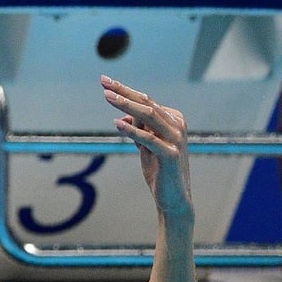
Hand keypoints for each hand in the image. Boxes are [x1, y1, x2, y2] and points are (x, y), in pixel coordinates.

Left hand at [101, 75, 191, 216]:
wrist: (173, 200)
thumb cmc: (160, 172)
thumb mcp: (146, 147)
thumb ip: (138, 131)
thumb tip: (122, 116)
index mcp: (173, 119)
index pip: (146, 101)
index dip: (125, 90)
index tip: (105, 81)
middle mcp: (177, 125)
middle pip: (146, 103)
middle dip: (123, 91)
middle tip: (104, 82)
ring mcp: (176, 139)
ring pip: (149, 116)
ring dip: (126, 105)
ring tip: (107, 97)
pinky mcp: (171, 154)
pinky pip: (149, 139)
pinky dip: (133, 130)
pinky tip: (117, 123)